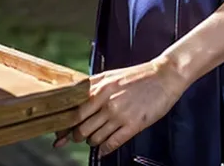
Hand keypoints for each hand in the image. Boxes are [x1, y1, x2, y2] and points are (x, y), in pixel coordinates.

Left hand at [54, 58, 184, 156]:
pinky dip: (104, 149)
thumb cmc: (139, 75)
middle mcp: (107, 102)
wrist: (165, 76)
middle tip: (74, 138)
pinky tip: (104, 148)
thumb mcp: (112, 75)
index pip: (74, 111)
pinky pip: (112, 144)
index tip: (58, 131)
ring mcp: (120, 115)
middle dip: (75, 136)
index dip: (63, 124)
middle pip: (80, 127)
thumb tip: (75, 95)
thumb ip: (93, 85)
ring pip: (94, 138)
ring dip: (91, 141)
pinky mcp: (133, 125)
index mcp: (100, 88)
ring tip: (94, 138)